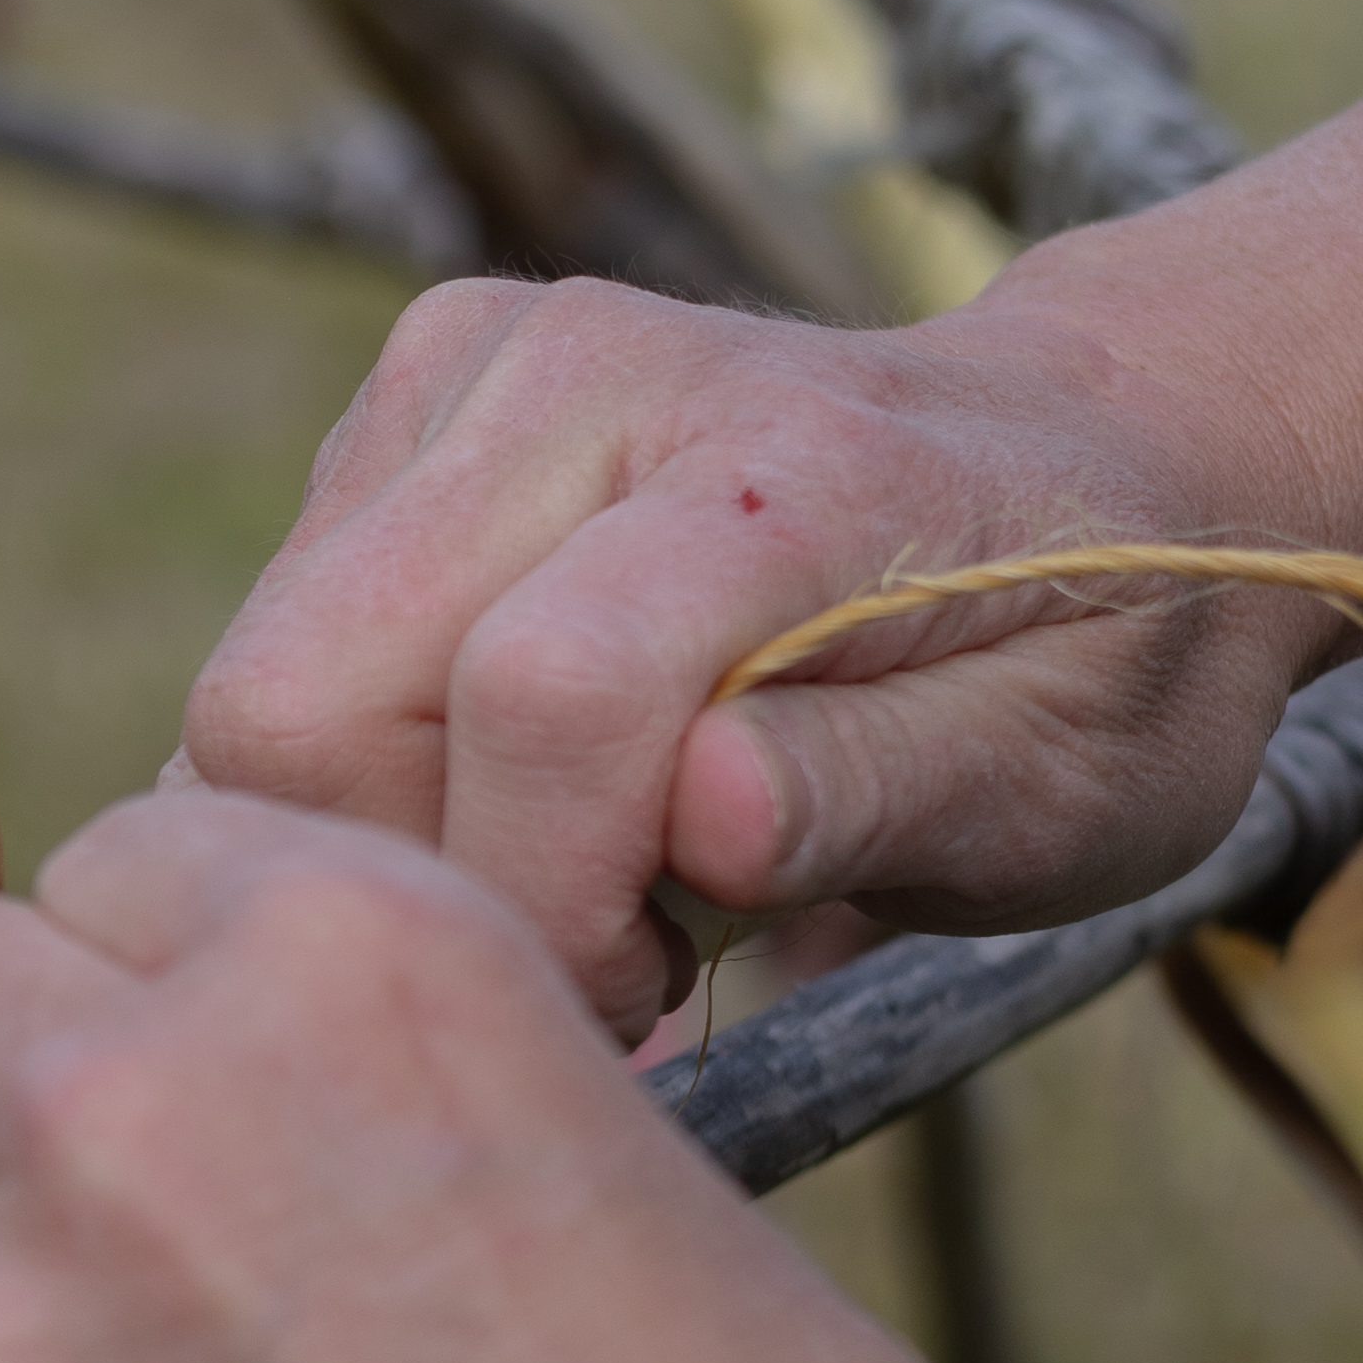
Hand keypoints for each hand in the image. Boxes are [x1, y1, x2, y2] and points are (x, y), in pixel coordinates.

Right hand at [182, 274, 1342, 1041]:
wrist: (1101, 455)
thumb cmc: (1092, 655)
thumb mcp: (1065, 779)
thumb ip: (876, 791)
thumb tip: (698, 815)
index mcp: (786, 466)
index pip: (539, 693)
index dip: (545, 902)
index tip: (648, 998)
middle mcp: (590, 369)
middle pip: (306, 698)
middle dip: (424, 880)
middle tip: (608, 942)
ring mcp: (475, 364)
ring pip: (261, 690)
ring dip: (394, 831)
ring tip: (593, 856)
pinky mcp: (410, 392)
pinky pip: (280, 645)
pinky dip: (380, 761)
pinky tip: (536, 770)